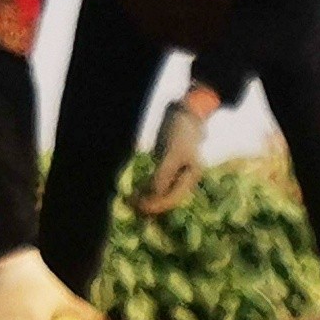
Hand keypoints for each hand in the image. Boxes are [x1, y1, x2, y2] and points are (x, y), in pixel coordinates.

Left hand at [140, 90, 214, 215]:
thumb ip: (163, 174)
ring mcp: (175, 175)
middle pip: (166, 200)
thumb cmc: (180, 131)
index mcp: (190, 178)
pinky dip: (145, 189)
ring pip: (160, 194)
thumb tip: (153, 195)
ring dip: (145, 199)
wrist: (182, 113)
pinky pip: (155, 184)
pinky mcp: (165, 169)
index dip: (155, 205)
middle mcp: (183, 180)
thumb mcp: (172, 153)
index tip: (138, 205)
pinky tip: (135, 191)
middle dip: (149, 204)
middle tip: (130, 205)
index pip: (172, 199)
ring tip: (129, 201)